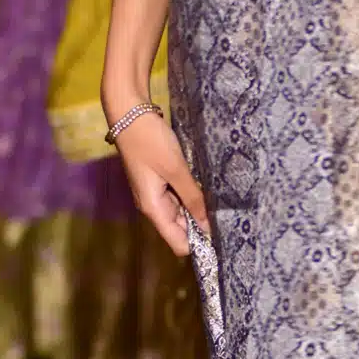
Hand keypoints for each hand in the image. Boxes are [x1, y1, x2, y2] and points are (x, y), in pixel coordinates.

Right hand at [111, 112, 208, 257]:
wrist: (130, 114)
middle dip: (202, 227)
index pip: (178, 244)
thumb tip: (208, 226)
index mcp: (154, 209)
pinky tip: (207, 189)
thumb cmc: (150, 141)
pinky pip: (179, 197)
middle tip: (229, 217)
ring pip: (182, 213)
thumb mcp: (176, 169)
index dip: (198, 244)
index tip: (222, 237)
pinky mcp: (160, 180)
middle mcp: (154, 207)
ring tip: (222, 203)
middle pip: (181, 230)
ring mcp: (156, 194)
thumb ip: (193, 197)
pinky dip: (192, 196)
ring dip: (198, 210)